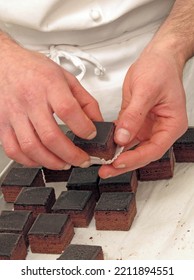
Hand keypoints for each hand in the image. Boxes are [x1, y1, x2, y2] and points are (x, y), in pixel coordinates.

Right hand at [0, 34, 102, 168]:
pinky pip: (13, 149)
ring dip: (52, 162)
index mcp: (49, 85)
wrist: (5, 63)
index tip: (91, 135)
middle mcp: (30, 99)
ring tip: (65, 164)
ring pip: (31, 147)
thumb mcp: (67, 78)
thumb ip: (85, 101)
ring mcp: (14, 113)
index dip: (83, 127)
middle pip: (50, 135)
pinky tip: (42, 160)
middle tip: (82, 160)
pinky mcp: (3, 123)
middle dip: (70, 154)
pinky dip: (29, 161)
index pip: (68, 110)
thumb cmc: (35, 69)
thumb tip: (97, 123)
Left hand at [99, 46, 187, 177]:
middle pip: (142, 153)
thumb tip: (122, 137)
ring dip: (117, 156)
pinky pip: (125, 137)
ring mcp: (148, 127)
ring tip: (102, 164)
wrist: (157, 57)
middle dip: (124, 163)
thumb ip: (133, 116)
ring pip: (132, 148)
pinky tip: (105, 148)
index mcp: (171, 125)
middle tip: (106, 170)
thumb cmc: (160, 69)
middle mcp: (160, 129)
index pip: (154, 149)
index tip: (118, 162)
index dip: (135, 158)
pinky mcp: (136, 122)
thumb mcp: (146, 90)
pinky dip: (115, 143)